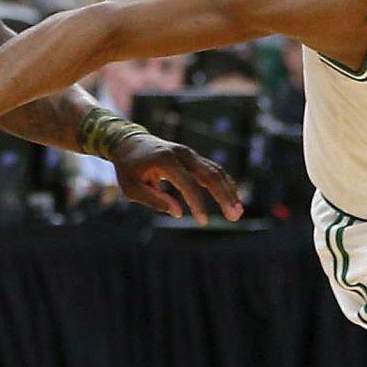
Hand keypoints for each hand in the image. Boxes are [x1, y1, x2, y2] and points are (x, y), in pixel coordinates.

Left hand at [109, 134, 243, 224]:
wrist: (129, 143)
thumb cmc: (128, 168)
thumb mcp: (131, 187)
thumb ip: (153, 200)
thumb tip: (179, 213)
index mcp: (165, 159)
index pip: (187, 183)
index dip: (197, 203)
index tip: (203, 223)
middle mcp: (182, 153)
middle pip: (210, 173)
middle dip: (224, 196)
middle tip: (235, 216)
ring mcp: (190, 154)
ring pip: (216, 171)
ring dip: (229, 191)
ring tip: (238, 211)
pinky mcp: (194, 158)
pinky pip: (213, 170)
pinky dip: (225, 184)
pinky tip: (234, 198)